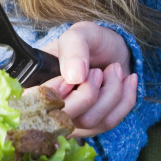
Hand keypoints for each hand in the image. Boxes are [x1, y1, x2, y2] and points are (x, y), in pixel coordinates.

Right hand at [41, 22, 138, 137]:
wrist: (113, 50)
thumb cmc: (91, 41)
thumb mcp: (81, 34)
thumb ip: (73, 47)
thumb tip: (73, 77)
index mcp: (35, 84)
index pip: (33, 104)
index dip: (55, 93)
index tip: (74, 77)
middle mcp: (49, 108)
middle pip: (64, 119)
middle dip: (89, 92)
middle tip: (97, 71)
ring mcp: (70, 120)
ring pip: (90, 122)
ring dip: (111, 92)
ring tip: (113, 69)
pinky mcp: (92, 127)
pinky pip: (109, 122)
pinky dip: (124, 99)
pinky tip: (127, 80)